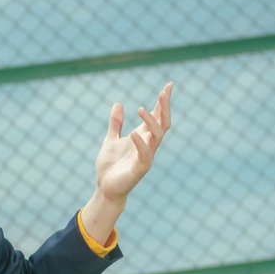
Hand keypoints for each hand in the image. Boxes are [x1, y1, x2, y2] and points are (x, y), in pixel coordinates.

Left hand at [93, 81, 172, 207]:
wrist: (105, 188)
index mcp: (142, 136)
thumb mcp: (110, 139)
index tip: (168, 85)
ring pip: (157, 136)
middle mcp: (148, 144)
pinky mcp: (140, 168)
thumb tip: (118, 104)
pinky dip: (141, 143)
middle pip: (163, 123)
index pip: (157, 116)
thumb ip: (116, 124)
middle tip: (164, 92)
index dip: (163, 101)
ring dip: (151, 122)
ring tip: (140, 109)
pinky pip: (145, 154)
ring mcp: (146, 156)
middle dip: (165, 107)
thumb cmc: (110, 166)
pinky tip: (134, 133)